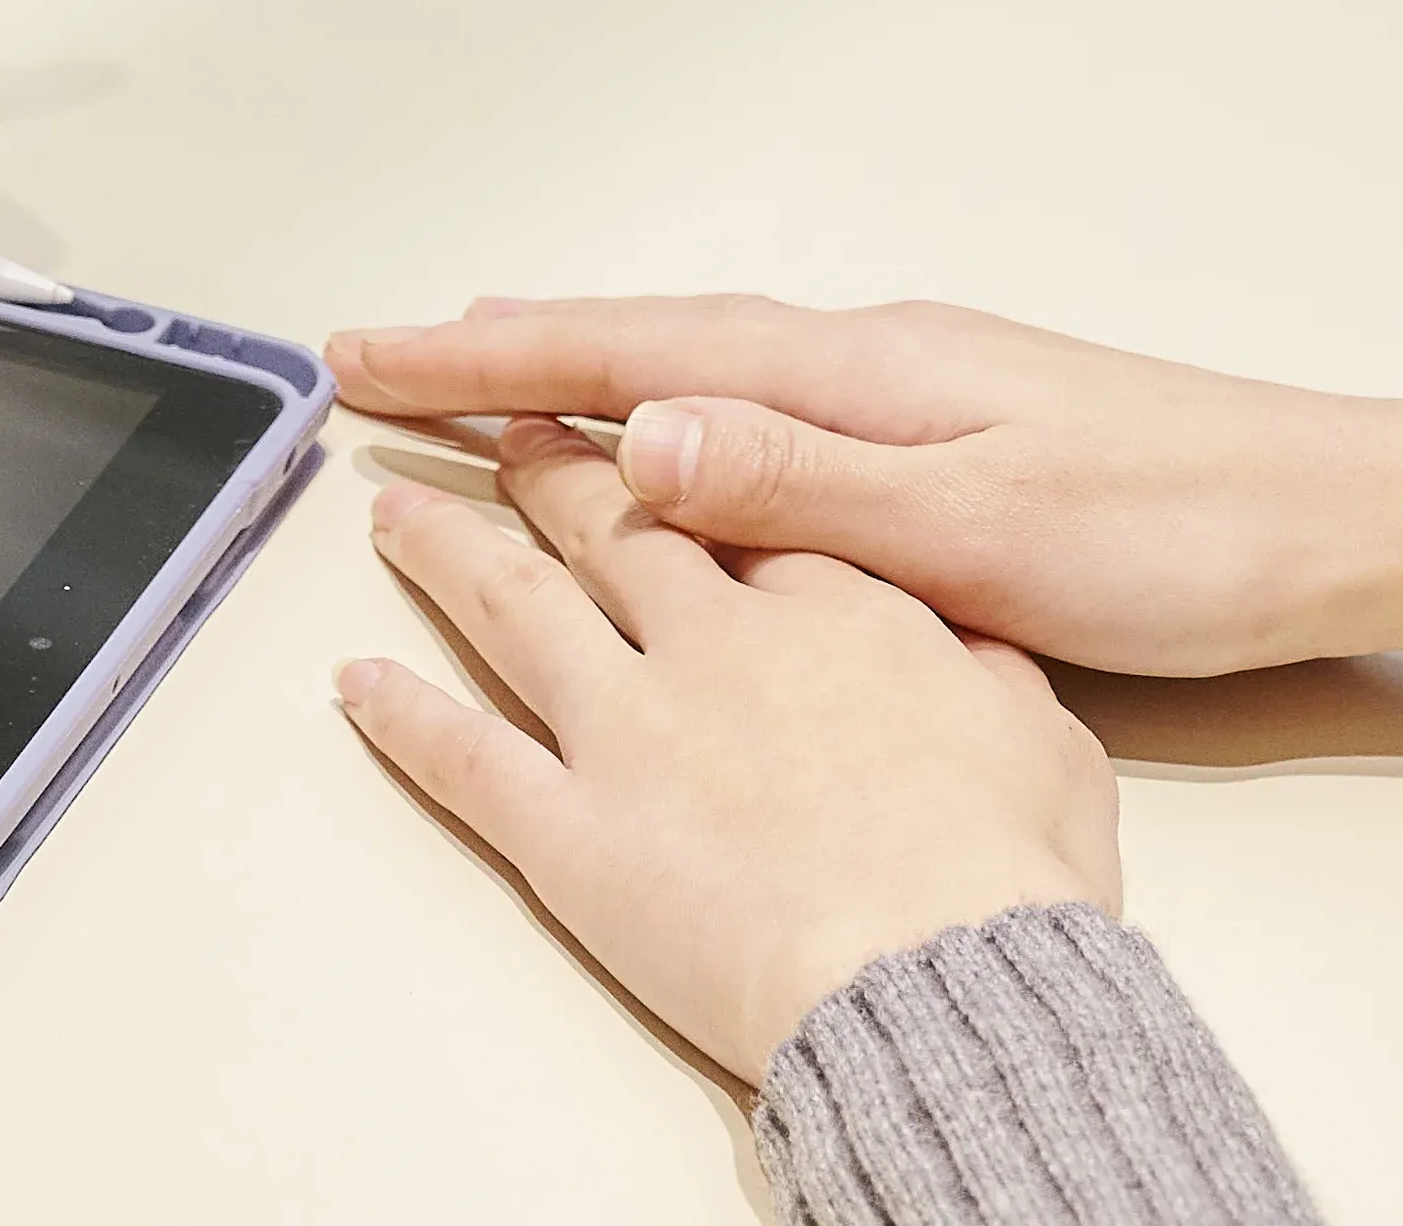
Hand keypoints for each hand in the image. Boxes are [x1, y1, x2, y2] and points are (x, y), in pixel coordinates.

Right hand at [329, 294, 1402, 679]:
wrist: (1338, 519)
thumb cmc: (1182, 532)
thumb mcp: (980, 528)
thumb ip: (801, 483)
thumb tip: (633, 435)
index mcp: (862, 371)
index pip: (631, 353)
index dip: (490, 359)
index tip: (368, 358)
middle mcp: (874, 358)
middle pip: (645, 339)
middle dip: (503, 350)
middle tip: (373, 362)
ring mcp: (913, 389)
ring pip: (698, 364)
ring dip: (579, 368)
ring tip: (481, 374)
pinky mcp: (950, 437)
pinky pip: (760, 399)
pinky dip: (672, 401)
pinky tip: (668, 432)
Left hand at [340, 428, 1117, 1081]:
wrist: (934, 969)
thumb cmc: (1001, 870)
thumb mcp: (1044, 736)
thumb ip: (989, 671)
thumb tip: (981, 650)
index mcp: (831, 606)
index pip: (740, 505)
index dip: (683, 463)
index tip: (647, 435)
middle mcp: (713, 643)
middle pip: (612, 526)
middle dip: (548, 472)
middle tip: (503, 433)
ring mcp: (631, 728)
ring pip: (516, 610)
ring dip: (448, 553)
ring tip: (399, 514)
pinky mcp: (574, 831)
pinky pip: (466, 761)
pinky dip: (403, 719)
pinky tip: (358, 684)